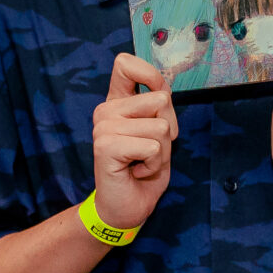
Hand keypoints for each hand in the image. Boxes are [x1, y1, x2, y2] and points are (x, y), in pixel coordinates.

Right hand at [90, 54, 178, 230]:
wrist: (125, 208)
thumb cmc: (144, 170)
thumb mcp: (159, 131)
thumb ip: (159, 105)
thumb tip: (163, 88)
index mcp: (117, 102)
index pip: (125, 64)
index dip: (150, 75)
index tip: (157, 97)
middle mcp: (106, 110)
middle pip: (161, 99)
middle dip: (169, 129)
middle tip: (150, 150)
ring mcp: (103, 127)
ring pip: (161, 126)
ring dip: (162, 151)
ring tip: (143, 162)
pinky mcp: (105, 146)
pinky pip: (152, 146)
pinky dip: (154, 164)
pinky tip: (137, 171)